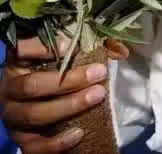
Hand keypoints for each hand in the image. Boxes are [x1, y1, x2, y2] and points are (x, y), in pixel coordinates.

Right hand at [1, 37, 128, 152]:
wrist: (53, 108)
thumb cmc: (65, 75)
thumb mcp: (75, 57)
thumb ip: (98, 48)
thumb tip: (122, 51)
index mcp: (19, 64)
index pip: (21, 50)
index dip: (44, 48)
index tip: (72, 45)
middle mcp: (10, 90)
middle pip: (31, 86)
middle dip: (68, 80)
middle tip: (99, 74)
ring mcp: (14, 116)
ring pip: (33, 115)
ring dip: (68, 106)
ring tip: (97, 96)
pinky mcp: (22, 139)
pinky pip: (34, 146)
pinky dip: (56, 142)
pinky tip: (79, 133)